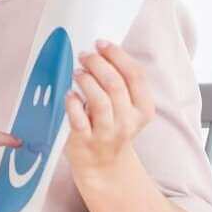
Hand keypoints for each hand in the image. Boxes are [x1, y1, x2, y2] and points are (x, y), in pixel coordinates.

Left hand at [65, 40, 154, 177]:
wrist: (103, 166)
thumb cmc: (112, 128)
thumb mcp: (126, 108)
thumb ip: (120, 83)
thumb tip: (101, 52)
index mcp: (143, 109)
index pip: (135, 75)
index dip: (118, 55)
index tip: (102, 44)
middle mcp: (127, 121)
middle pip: (116, 84)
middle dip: (98, 64)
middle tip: (84, 55)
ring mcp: (106, 133)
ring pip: (100, 100)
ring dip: (86, 80)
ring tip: (77, 72)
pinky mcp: (85, 141)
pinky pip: (78, 119)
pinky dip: (73, 103)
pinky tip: (69, 94)